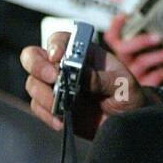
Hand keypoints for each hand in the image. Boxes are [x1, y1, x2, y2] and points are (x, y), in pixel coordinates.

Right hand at [20, 29, 155, 139]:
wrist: (128, 122)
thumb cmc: (128, 95)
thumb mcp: (123, 84)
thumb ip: (101, 79)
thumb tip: (79, 74)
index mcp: (82, 53)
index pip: (60, 40)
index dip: (55, 45)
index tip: (58, 58)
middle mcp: (64, 66)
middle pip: (34, 56)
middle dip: (37, 66)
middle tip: (52, 79)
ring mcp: (56, 86)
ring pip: (33, 84)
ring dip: (43, 95)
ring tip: (62, 106)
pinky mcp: (53, 106)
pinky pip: (38, 107)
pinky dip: (46, 114)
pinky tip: (60, 121)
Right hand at [103, 13, 162, 87]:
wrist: (146, 97)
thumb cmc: (147, 71)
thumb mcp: (141, 55)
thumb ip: (145, 42)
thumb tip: (160, 22)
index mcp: (121, 54)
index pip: (112, 38)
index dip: (116, 27)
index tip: (124, 15)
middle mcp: (123, 64)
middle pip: (125, 49)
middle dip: (142, 41)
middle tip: (158, 37)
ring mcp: (132, 77)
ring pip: (143, 62)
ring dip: (162, 55)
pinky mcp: (144, 88)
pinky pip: (153, 78)